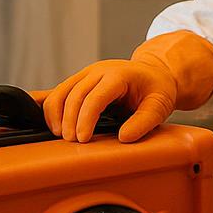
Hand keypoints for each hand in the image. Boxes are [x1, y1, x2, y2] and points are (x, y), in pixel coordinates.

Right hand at [37, 31, 212, 143]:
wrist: (154, 73)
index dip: (86, 118)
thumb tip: (124, 138)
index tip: (83, 139)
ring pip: (62, 90)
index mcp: (118, 75)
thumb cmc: (157, 89)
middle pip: (75, 94)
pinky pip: (60, 91)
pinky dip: (52, 107)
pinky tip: (52, 122)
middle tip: (72, 142)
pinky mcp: (80, 79)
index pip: (96, 96)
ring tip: (60, 135)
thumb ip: (144, 122)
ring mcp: (87, 73)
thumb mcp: (159, 106)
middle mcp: (99, 70)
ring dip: (56, 113)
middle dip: (70, 119)